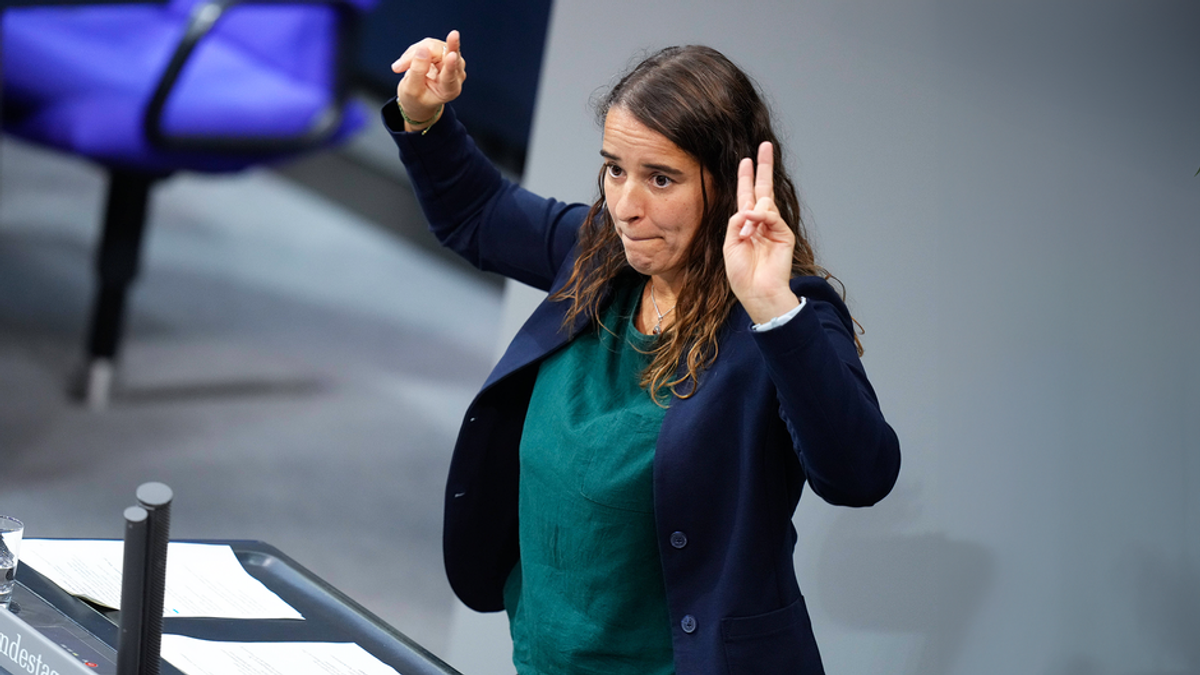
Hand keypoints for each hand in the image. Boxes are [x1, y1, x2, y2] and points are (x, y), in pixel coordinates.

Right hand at [391, 30, 466, 130]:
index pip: (450, 75)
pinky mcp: (446, 52)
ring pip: (433, 46)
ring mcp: (454, 61)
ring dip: (414, 53)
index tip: (451, 55)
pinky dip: (416, 50)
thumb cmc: (416, 98)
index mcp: (450, 90)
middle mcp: (456, 74)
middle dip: (419, 54)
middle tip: (401, 65)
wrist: (418, 97)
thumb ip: (417, 71)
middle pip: (441, 53)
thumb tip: (422, 49)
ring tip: (403, 66)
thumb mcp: (411, 90)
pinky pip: (430, 43)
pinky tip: (410, 60)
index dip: (450, 64)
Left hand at [723, 142, 799, 323]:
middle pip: (764, 189)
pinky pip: (771, 217)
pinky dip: (760, 219)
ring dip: (753, 215)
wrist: (757, 292)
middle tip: (765, 146)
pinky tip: (752, 228)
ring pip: (765, 204)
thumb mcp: (729, 245)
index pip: (747, 196)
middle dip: (764, 167)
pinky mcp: (784, 234)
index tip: (746, 160)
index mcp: (746, 225)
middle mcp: (761, 223)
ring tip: (747, 234)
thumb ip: (735, 223)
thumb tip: (747, 210)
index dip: (746, 178)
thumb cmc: (742, 274)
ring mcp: (774, 228)